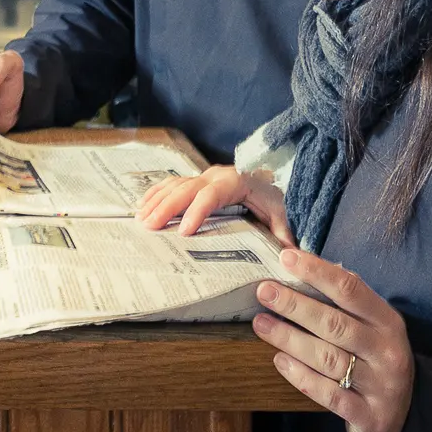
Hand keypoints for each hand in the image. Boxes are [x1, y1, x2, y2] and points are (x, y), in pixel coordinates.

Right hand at [135, 166, 290, 244]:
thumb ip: (283, 234)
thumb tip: (290, 256)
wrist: (277, 174)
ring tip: (141, 219)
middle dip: (166, 208)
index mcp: (236, 181)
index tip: (184, 232)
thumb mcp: (283, 213)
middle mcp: (217, 175)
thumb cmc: (277, 195)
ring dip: (157, 201)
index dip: (196, 211)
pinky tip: (143, 205)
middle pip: (187, 189)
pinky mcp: (198, 180)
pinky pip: (173, 183)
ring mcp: (205, 176)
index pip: (212, 195)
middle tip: (150, 226)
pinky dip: (157, 193)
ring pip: (176, 185)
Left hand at [254, 246, 413, 431]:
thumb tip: (297, 262)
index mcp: (388, 322)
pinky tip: (279, 361)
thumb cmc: (375, 362)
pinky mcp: (368, 416)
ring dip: (290, 339)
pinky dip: (302, 376)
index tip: (286, 258)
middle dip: (296, 305)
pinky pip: (329, 394)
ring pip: (328, 358)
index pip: (352, 289)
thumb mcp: (372, 329)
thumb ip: (342, 301)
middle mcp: (387, 351)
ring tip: (261, 324)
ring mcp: (380, 385)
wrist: (402, 419)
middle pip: (335, 323)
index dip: (318, 271)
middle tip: (264, 291)